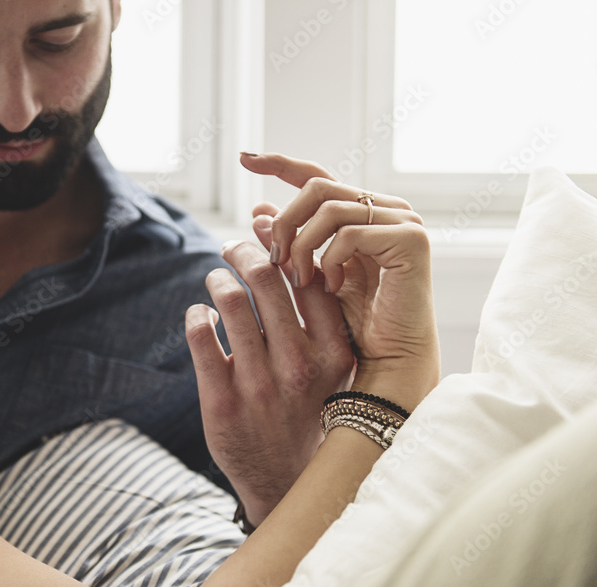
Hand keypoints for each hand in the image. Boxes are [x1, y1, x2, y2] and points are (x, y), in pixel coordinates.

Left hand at [185, 222, 354, 526]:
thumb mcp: (335, 372)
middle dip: (243, 252)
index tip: (269, 233)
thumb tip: (303, 256)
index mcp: (334, 354)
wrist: (288, 483)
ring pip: (230, 301)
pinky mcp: (222, 402)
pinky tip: (202, 316)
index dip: (286, 245)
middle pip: (266, 279)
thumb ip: (323, 322)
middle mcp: (299, 366)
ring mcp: (259, 385)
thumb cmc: (312, 414)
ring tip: (216, 278)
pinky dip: (197, 314)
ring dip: (218, 279)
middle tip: (232, 247)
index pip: (311, 278)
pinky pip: (201, 335)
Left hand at [242, 153, 439, 410]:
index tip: (244, 159)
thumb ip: (291, 242)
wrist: (388, 359)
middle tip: (273, 260)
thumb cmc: (351, 324)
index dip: (279, 164)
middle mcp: (385, 209)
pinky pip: (350, 232)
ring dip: (303, 245)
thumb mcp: (310, 277)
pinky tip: (329, 287)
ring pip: (329, 207)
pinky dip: (329, 260)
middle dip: (285, 222)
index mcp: (361, 213)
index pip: (315, 176)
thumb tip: (258, 210)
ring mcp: (402, 220)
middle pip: (316, 187)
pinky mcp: (411, 239)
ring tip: (297, 279)